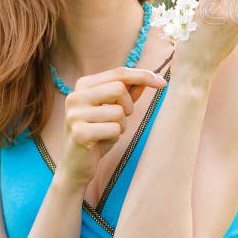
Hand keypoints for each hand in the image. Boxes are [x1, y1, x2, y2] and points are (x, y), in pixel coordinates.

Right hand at [57, 67, 166, 189]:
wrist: (76, 165)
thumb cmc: (97, 134)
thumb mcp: (113, 110)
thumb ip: (128, 93)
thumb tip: (150, 77)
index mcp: (83, 85)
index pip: (119, 72)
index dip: (144, 76)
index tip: (163, 83)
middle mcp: (75, 96)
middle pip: (119, 88)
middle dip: (129, 106)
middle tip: (121, 118)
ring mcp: (75, 115)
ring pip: (119, 112)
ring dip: (121, 125)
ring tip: (107, 132)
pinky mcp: (79, 133)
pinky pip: (114, 129)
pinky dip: (115, 137)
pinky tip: (101, 142)